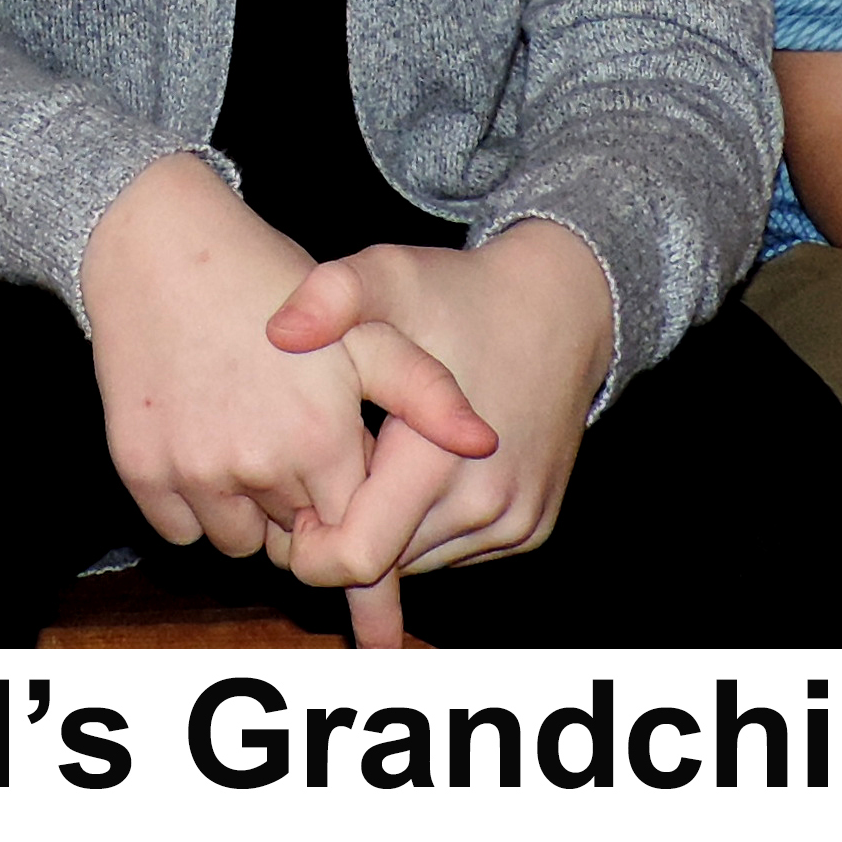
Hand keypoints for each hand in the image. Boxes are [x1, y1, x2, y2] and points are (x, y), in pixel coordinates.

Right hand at [80, 157, 493, 562]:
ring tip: (246, 431)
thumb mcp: (361, 326)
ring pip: (238, 541)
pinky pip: (181, 530)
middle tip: (284, 429)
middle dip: (299, 502)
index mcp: (321, 441)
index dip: (349, 493)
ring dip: (247, 509)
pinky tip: (201, 439)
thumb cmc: (267, 280)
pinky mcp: (141, 472)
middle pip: (295, 537)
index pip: (355, 528)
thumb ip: (425, 392)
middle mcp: (258, 469)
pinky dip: (193, 504)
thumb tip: (484, 445)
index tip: (334, 447)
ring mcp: (194, 474)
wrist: (159, 242)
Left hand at [266, 225, 607, 644]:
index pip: (358, 559)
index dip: (309, 548)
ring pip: (418, 563)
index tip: (289, 510)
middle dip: (341, 539)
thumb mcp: (391, 275)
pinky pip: (455, 551)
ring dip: (386, 533)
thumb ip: (332, 296)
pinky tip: (413, 473)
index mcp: (438, 457)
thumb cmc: (461, 292)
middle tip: (318, 485)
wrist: (561, 307)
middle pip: (384, 566)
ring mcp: (514, 520)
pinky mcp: (531, 526)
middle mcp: (483, 503)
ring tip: (369, 468)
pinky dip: (425, 527)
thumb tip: (280, 331)